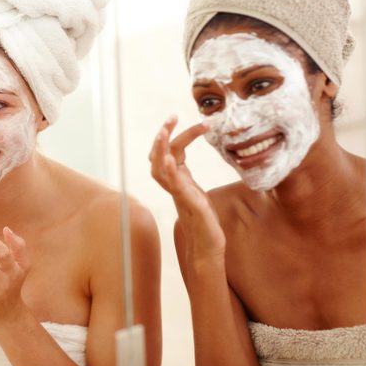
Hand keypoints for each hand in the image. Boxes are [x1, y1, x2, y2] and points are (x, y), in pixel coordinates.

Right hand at [149, 115, 225, 259]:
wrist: (207, 248)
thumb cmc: (203, 222)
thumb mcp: (196, 193)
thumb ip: (186, 178)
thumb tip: (182, 162)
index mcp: (176, 181)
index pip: (170, 152)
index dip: (172, 135)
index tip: (179, 117)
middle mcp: (174, 186)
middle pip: (158, 156)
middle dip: (162, 135)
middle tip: (171, 117)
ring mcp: (179, 195)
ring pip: (161, 169)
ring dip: (161, 149)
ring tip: (164, 131)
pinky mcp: (189, 205)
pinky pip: (175, 187)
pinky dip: (170, 172)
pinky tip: (170, 160)